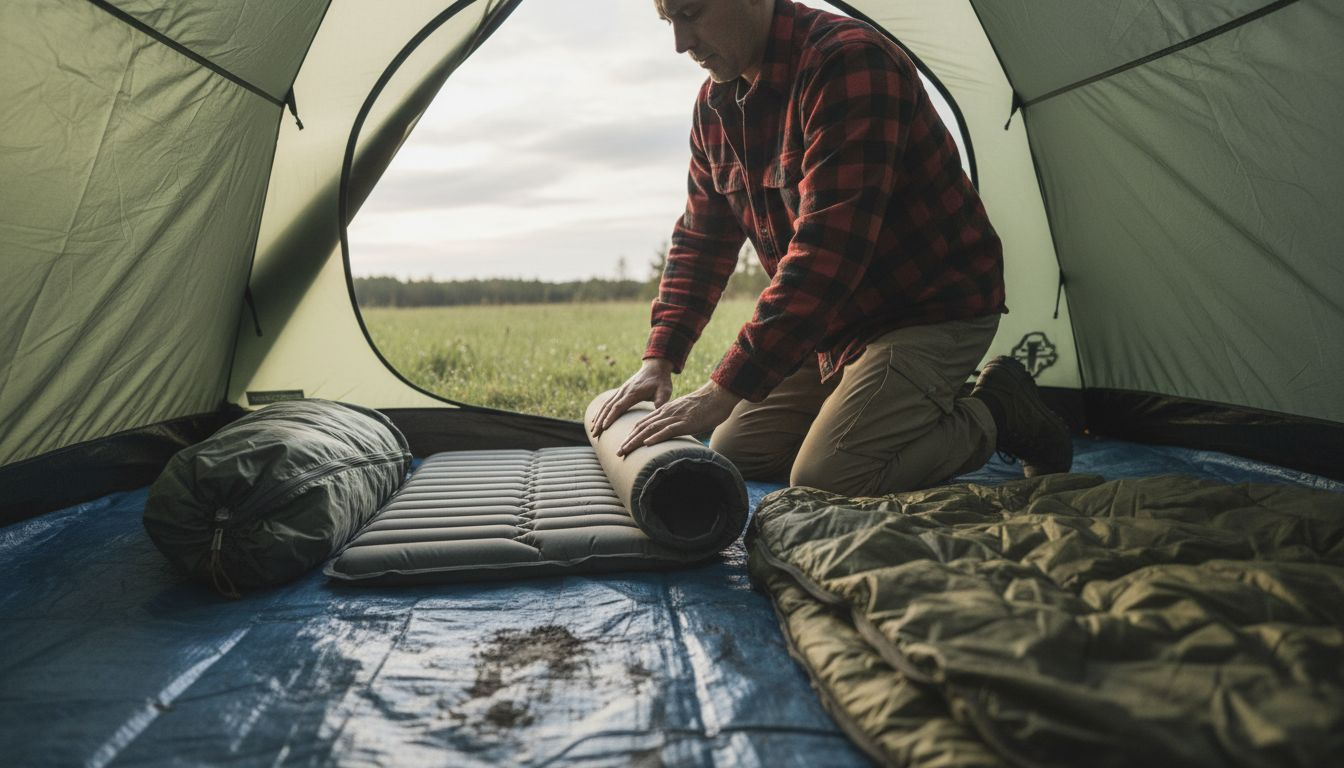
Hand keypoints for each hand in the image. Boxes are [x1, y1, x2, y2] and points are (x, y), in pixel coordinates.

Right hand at [592, 358, 675, 436]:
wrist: (655, 367)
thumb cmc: (661, 380)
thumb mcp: (665, 390)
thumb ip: (661, 400)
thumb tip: (658, 411)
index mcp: (633, 392)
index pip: (619, 406)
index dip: (611, 417)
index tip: (604, 428)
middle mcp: (624, 391)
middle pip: (608, 407)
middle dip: (600, 421)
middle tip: (594, 434)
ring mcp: (621, 391)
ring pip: (606, 405)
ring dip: (598, 417)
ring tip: (592, 430)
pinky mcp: (620, 392)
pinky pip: (608, 402)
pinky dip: (600, 411)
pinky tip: (596, 419)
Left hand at [617, 380, 740, 456]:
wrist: (717, 396)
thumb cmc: (704, 408)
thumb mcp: (686, 416)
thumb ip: (677, 425)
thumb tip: (672, 437)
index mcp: (665, 411)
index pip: (643, 423)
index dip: (631, 435)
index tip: (622, 445)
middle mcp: (666, 413)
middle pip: (642, 427)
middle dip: (628, 440)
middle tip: (618, 452)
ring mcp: (675, 417)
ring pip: (650, 429)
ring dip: (635, 441)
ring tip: (625, 451)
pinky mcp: (685, 422)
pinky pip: (668, 430)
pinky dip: (656, 437)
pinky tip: (647, 444)